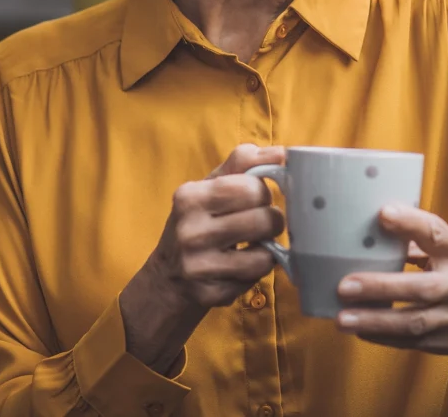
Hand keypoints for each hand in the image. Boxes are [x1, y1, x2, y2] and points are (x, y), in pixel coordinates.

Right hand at [120, 143, 285, 371]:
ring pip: (264, 255)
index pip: (252, 187)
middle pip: (264, 219)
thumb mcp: (210, 186)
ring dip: (267, 249)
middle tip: (262, 224)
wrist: (166, 278)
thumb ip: (243, 163)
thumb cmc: (197, 222)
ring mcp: (198, 266)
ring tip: (254, 245)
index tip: (256, 199)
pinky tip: (240, 267)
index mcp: (190, 197)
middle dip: (272, 221)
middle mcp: (190, 231)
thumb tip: (281, 152)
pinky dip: (255, 272)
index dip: (263, 193)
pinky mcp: (210, 294)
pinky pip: (254, 280)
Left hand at [334, 205, 447, 355]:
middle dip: (380, 288)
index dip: (411, 222)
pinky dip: (385, 338)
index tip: (383, 213)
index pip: (437, 233)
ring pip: (413, 323)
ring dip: (375, 322)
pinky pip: (413, 342)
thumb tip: (379, 226)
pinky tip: (361, 332)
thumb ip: (422, 239)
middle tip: (345, 286)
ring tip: (343, 318)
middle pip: (420, 287)